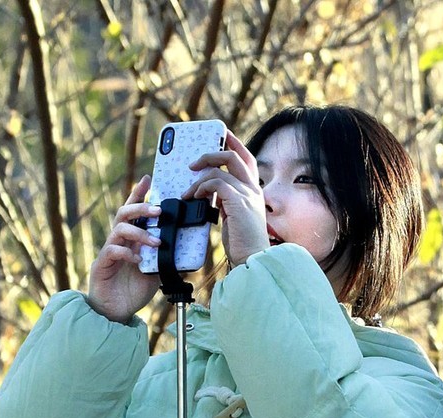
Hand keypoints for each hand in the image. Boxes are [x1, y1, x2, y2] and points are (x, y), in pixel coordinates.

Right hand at [87, 175, 161, 322]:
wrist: (117, 312)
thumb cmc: (135, 290)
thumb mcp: (157, 271)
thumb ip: (166, 258)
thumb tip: (187, 249)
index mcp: (132, 240)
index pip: (134, 212)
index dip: (139, 194)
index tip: (149, 179)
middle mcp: (119, 241)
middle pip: (124, 214)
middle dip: (141, 208)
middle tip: (158, 210)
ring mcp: (109, 252)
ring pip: (119, 229)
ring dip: (140, 233)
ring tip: (156, 242)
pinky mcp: (102, 266)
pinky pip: (112, 251)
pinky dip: (127, 253)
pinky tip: (138, 261)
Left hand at [185, 131, 267, 265]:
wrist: (253, 259)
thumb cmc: (243, 244)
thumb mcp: (235, 217)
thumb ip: (227, 202)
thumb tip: (209, 193)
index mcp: (254, 192)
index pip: (246, 160)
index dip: (234, 144)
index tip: (222, 134)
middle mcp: (253, 190)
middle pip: (234, 156)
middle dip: (211, 153)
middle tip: (193, 163)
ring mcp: (247, 195)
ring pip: (220, 170)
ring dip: (199, 179)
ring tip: (187, 193)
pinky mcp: (238, 202)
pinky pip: (216, 183)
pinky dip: (201, 187)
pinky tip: (194, 197)